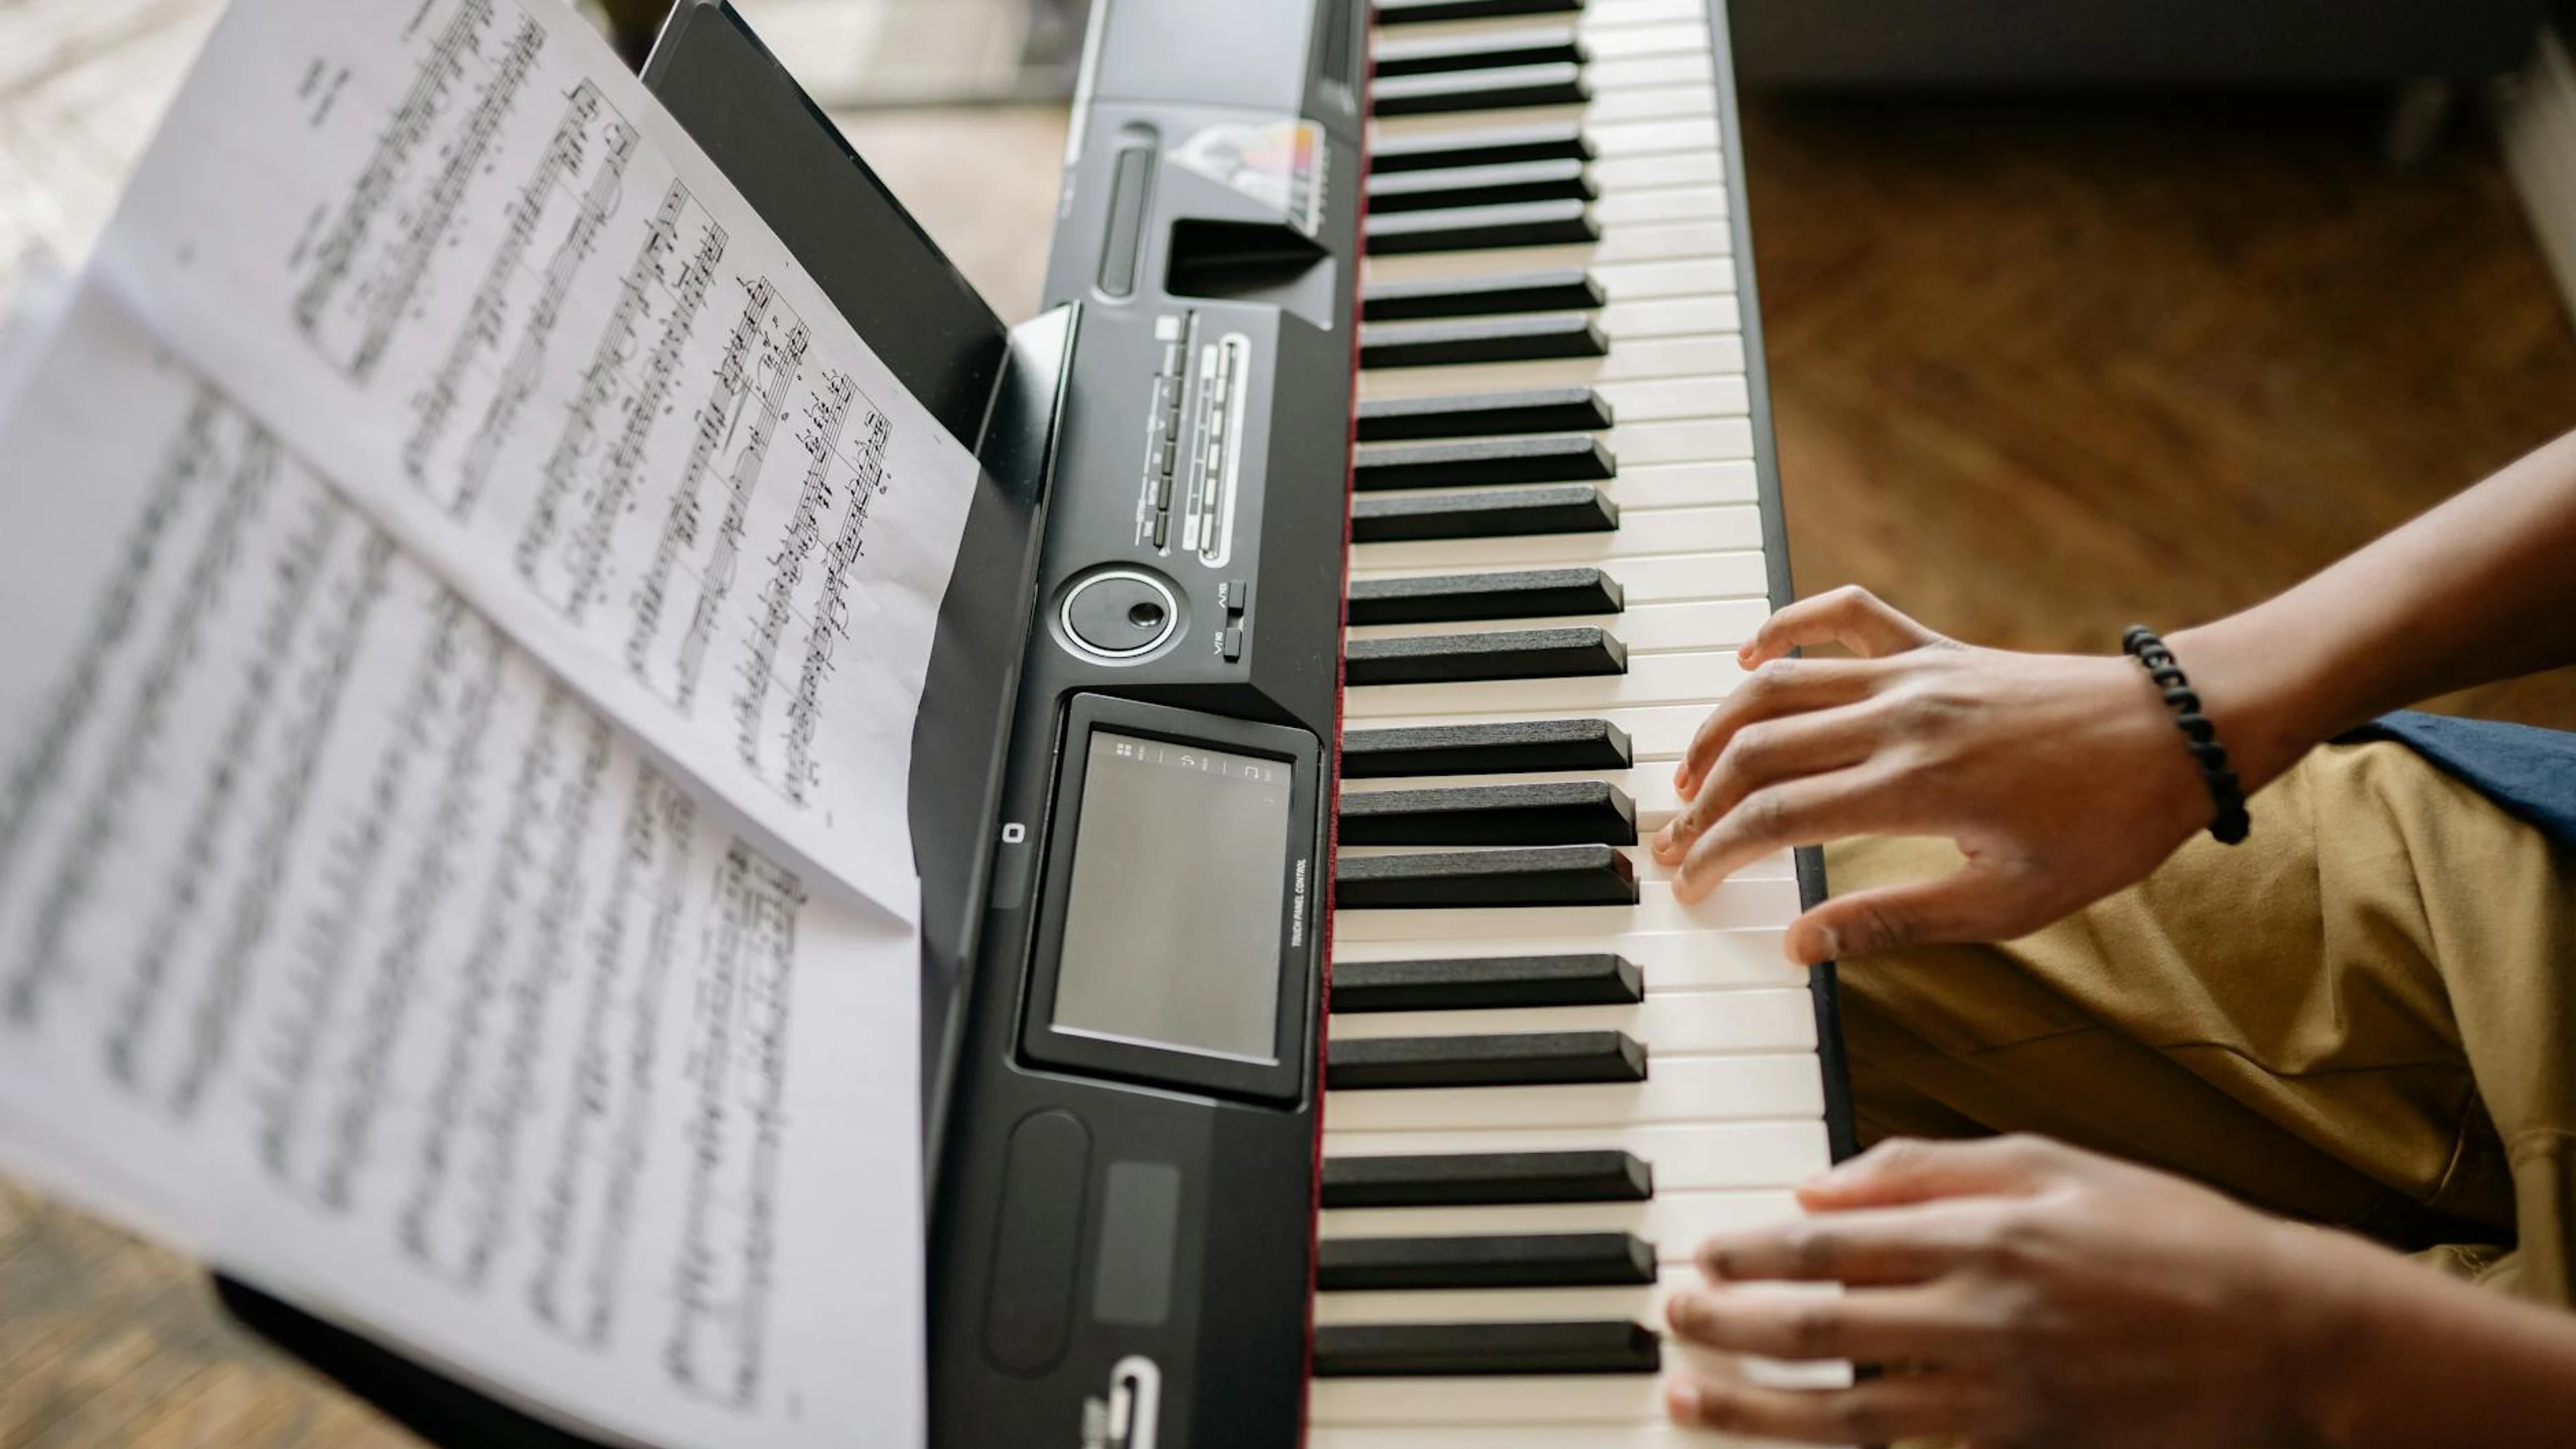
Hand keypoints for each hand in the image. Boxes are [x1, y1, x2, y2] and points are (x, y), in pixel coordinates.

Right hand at [1651, 586, 2216, 963]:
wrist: (2180, 734)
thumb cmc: (2107, 827)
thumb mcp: (2008, 903)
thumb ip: (1893, 922)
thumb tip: (1800, 945)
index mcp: (1913, 786)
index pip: (1774, 817)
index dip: (1717, 854)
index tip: (1689, 885)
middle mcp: (1898, 717)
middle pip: (1757, 750)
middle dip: (1700, 802)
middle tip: (1674, 844)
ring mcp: (1913, 671)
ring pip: (1777, 684)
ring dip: (1719, 728)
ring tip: (1689, 775)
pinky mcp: (1934, 646)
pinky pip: (1842, 614)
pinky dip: (1786, 627)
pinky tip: (1750, 656)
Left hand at [1660, 1136, 2365, 1448]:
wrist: (2286, 1337)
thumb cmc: (2170, 1237)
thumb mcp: (2053, 1164)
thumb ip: (1927, 1169)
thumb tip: (1817, 1185)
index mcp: (1983, 1236)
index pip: (1827, 1248)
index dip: (1748, 1255)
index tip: (1699, 1259)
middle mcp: (1980, 1322)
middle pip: (1816, 1331)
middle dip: (1727, 1326)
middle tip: (1670, 1320)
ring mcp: (2002, 1404)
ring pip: (1844, 1415)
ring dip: (1754, 1409)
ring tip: (1691, 1395)